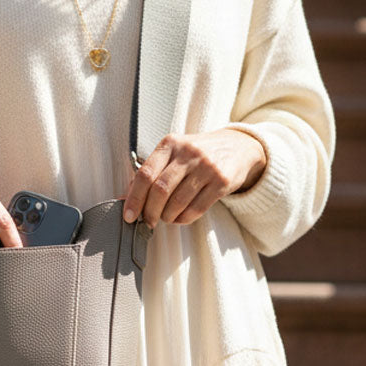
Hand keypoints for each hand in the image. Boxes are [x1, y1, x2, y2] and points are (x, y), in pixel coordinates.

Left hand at [121, 128, 266, 228]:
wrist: (237, 146)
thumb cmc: (198, 153)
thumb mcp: (175, 152)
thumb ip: (152, 171)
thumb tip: (127, 197)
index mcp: (170, 143)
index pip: (145, 173)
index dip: (134, 198)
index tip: (128, 215)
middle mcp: (188, 153)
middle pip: (160, 190)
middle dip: (150, 211)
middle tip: (147, 221)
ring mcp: (206, 167)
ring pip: (178, 201)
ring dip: (167, 216)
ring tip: (165, 218)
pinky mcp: (221, 182)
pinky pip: (197, 208)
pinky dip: (184, 219)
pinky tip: (180, 218)